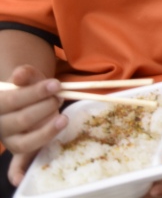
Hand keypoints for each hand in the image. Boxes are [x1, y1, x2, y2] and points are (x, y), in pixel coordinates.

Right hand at [0, 66, 65, 188]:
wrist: (29, 100)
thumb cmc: (31, 89)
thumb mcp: (30, 78)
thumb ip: (27, 74)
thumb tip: (20, 74)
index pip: (13, 100)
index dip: (35, 92)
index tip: (56, 84)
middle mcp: (2, 126)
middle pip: (22, 120)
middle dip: (45, 108)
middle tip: (59, 98)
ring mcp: (11, 141)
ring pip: (26, 142)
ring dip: (46, 132)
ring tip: (63, 118)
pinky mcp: (21, 152)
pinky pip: (16, 165)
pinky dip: (16, 173)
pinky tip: (20, 179)